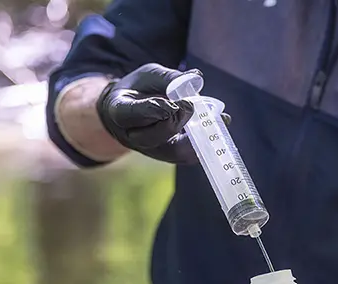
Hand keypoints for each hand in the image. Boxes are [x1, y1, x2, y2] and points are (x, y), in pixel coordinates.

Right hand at [96, 63, 229, 163]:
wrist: (132, 107)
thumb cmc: (139, 88)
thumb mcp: (149, 74)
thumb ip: (169, 77)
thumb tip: (196, 78)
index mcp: (119, 111)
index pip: (132, 113)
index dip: (153, 110)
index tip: (173, 104)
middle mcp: (132, 135)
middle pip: (153, 136)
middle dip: (175, 122)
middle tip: (190, 105)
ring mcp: (151, 149)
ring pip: (173, 151)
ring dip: (196, 137)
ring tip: (216, 120)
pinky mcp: (168, 155)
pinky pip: (186, 155)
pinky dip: (204, 143)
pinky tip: (218, 126)